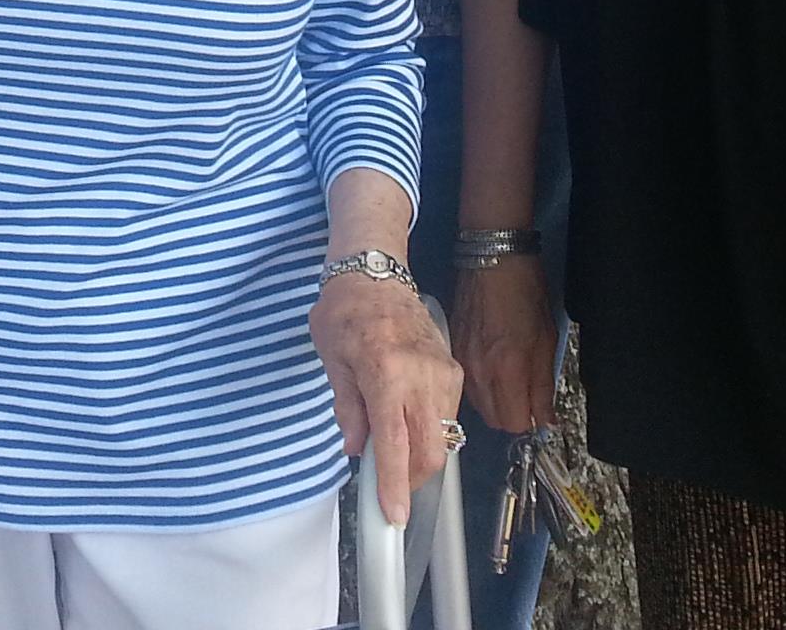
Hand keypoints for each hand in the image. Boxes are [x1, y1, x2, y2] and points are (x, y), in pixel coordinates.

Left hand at [311, 273, 463, 526]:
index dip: (393, 485)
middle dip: (411, 480)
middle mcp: (421, 375)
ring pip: (443, 438)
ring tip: (392, 448)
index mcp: (385, 372)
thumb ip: (348, 409)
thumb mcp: (331, 359)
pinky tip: (406, 423)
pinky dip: (428, 432)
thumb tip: (357, 450)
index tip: (393, 515)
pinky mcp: (454, 370)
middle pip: (430, 451)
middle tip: (387, 486)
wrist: (375, 271)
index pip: (394, 443)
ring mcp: (443, 373)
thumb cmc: (345, 310)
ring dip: (420, 457)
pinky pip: (447, 417)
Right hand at [452, 256, 557, 436]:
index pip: (513, 424)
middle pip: (494, 420)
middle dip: (512, 415)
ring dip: (496, 402)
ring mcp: (463, 361)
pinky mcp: (453, 349)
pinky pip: (468, 383)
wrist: (493, 258)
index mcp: (508, 368)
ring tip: (510, 380)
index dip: (529, 421)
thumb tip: (546, 420)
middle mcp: (480, 371)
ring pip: (479, 404)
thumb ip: (544, 386)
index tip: (538, 412)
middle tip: (526, 397)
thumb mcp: (546, 339)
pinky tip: (493, 366)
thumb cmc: (525, 291)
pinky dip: (482, 385)